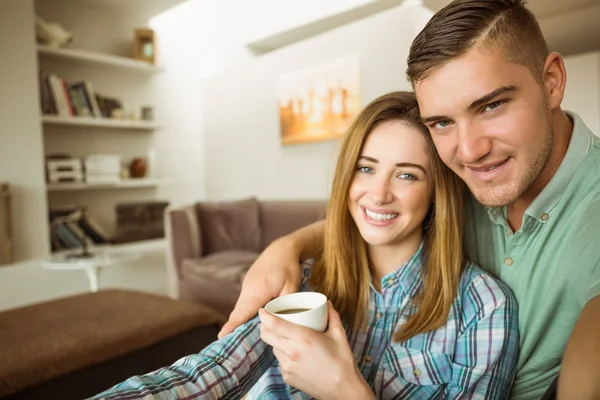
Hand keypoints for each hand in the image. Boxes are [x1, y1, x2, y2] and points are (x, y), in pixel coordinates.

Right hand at [218, 237, 302, 337]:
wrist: (282, 248)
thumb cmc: (289, 267)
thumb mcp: (292, 287)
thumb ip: (286, 305)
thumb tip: (281, 321)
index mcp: (257, 292)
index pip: (241, 313)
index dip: (231, 326)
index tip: (221, 337)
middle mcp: (248, 289)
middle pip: (238, 312)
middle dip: (232, 326)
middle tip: (227, 342)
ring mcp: (247, 285)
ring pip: (241, 306)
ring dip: (239, 318)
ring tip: (237, 333)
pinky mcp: (249, 283)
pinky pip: (244, 300)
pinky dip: (244, 309)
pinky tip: (250, 317)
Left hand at [259, 301, 373, 399]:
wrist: (343, 389)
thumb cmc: (342, 362)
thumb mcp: (339, 334)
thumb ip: (332, 316)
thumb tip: (327, 303)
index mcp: (303, 338)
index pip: (274, 324)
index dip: (264, 316)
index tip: (263, 310)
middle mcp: (292, 352)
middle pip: (266, 335)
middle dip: (264, 326)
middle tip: (269, 321)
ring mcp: (288, 366)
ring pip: (273, 348)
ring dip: (275, 340)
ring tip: (284, 336)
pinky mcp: (287, 377)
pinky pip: (279, 361)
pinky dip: (283, 354)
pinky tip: (293, 353)